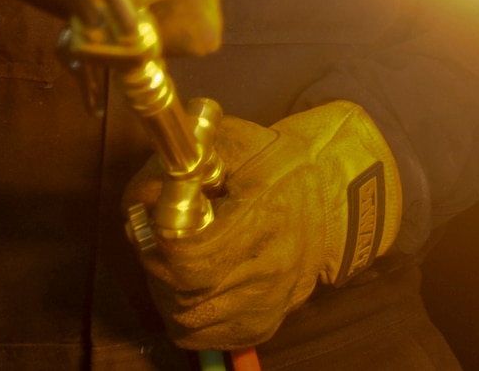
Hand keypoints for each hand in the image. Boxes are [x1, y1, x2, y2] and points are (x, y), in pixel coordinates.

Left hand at [123, 101, 403, 348]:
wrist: (331, 201)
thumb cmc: (278, 165)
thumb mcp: (236, 142)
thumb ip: (187, 160)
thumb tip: (147, 194)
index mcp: (265, 215)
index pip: (192, 255)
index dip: (161, 240)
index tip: (156, 220)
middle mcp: (269, 268)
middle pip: (182, 289)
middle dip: (157, 263)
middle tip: (159, 237)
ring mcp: (266, 303)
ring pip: (184, 316)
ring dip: (166, 288)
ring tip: (177, 257)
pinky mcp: (261, 325)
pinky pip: (198, 335)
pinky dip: (183, 313)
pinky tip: (193, 284)